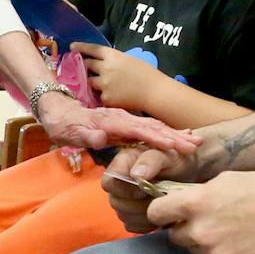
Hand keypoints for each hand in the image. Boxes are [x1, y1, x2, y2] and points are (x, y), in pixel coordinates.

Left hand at [36, 91, 199, 152]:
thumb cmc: (63, 123)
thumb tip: (100, 138)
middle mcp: (123, 118)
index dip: (157, 138)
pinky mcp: (127, 124)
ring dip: (174, 134)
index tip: (174, 146)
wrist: (59, 108)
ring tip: (194, 141)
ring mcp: (126, 120)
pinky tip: (178, 136)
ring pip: (154, 126)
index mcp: (112, 122)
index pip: (138, 130)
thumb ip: (84, 136)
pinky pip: (150, 127)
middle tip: (196, 145)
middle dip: (174, 136)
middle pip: (153, 126)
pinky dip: (166, 132)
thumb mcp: (69, 131)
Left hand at [72, 42, 162, 110]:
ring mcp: (104, 84)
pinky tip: (114, 97)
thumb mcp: (130, 60)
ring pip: (90, 82)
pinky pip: (99, 96)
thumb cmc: (147, 74)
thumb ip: (114, 61)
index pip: (92, 49)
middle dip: (84, 65)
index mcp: (113, 56)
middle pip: (87, 65)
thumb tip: (104, 63)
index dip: (81, 47)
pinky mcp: (105, 98)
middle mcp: (105, 68)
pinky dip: (103, 96)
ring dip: (94, 82)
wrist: (154, 93)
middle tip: (84, 67)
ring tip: (104, 85)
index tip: (72, 47)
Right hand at [102, 147, 197, 232]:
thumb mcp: (167, 154)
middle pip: (116, 202)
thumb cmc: (176, 159)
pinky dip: (147, 224)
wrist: (189, 172)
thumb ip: (151, 161)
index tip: (145, 190)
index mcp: (122, 163)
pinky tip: (160, 214)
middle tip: (158, 198)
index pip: (109, 182)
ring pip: (124, 216)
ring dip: (145, 214)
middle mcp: (118, 182)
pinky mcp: (131, 215)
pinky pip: (132, 226)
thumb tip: (135, 175)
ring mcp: (123, 200)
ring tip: (161, 204)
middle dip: (139, 204)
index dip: (126, 190)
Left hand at [149, 171, 254, 253]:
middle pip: (174, 235)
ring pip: (195, 249)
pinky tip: (240, 240)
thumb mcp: (227, 180)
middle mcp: (201, 231)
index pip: (156, 212)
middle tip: (205, 219)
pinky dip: (221, 252)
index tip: (166, 211)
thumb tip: (182, 202)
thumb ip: (199, 194)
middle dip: (185, 228)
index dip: (161, 211)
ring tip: (228, 229)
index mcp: (197, 203)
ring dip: (203, 241)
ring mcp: (215, 252)